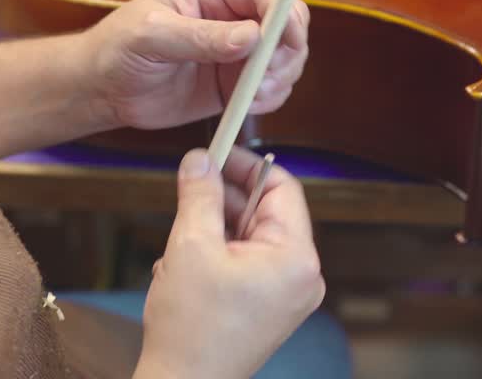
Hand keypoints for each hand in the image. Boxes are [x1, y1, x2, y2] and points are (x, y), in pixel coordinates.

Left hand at [84, 0, 309, 131]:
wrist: (103, 90)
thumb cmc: (118, 48)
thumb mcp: (152, 34)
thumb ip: (200, 35)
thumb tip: (249, 37)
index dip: (284, 11)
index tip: (287, 38)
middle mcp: (233, 16)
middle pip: (287, 23)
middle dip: (287, 49)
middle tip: (266, 75)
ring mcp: (238, 51)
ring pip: (286, 57)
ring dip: (281, 76)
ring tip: (252, 93)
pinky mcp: (236, 82)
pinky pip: (272, 87)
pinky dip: (271, 97)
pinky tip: (248, 104)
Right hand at [135, 147, 325, 378]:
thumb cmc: (191, 326)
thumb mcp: (191, 245)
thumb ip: (200, 194)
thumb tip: (200, 158)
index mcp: (296, 258)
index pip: (282, 188)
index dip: (246, 166)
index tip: (213, 154)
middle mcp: (301, 276)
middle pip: (265, 213)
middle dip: (223, 201)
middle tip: (188, 191)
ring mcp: (285, 295)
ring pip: (250, 238)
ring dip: (213, 231)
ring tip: (181, 248)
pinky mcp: (267, 309)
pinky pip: (245, 263)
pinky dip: (215, 256)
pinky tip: (184, 270)